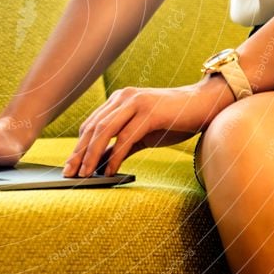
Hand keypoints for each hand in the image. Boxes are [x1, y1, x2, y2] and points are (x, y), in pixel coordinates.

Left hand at [63, 76, 233, 177]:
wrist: (204, 105)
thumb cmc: (173, 120)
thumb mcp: (142, 133)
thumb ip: (122, 145)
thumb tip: (101, 165)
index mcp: (119, 100)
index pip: (90, 124)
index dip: (78, 146)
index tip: (70, 166)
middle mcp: (123, 98)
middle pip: (92, 127)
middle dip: (79, 153)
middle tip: (70, 173)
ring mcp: (136, 103)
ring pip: (104, 131)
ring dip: (92, 155)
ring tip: (85, 175)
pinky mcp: (149, 113)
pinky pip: (125, 137)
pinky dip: (115, 156)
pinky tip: (110, 171)